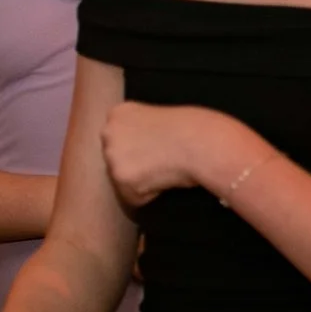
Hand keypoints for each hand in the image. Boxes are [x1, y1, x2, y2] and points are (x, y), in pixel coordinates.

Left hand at [101, 102, 242, 207]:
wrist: (202, 142)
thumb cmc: (193, 127)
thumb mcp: (159, 117)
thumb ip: (142, 130)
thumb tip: (141, 151)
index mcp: (118, 114)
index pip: (118, 138)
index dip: (140, 145)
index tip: (157, 146)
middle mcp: (109, 132)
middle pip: (116, 158)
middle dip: (135, 163)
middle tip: (161, 160)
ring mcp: (113, 157)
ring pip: (123, 178)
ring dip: (143, 179)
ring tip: (166, 169)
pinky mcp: (122, 180)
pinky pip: (134, 197)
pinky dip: (150, 194)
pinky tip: (165, 179)